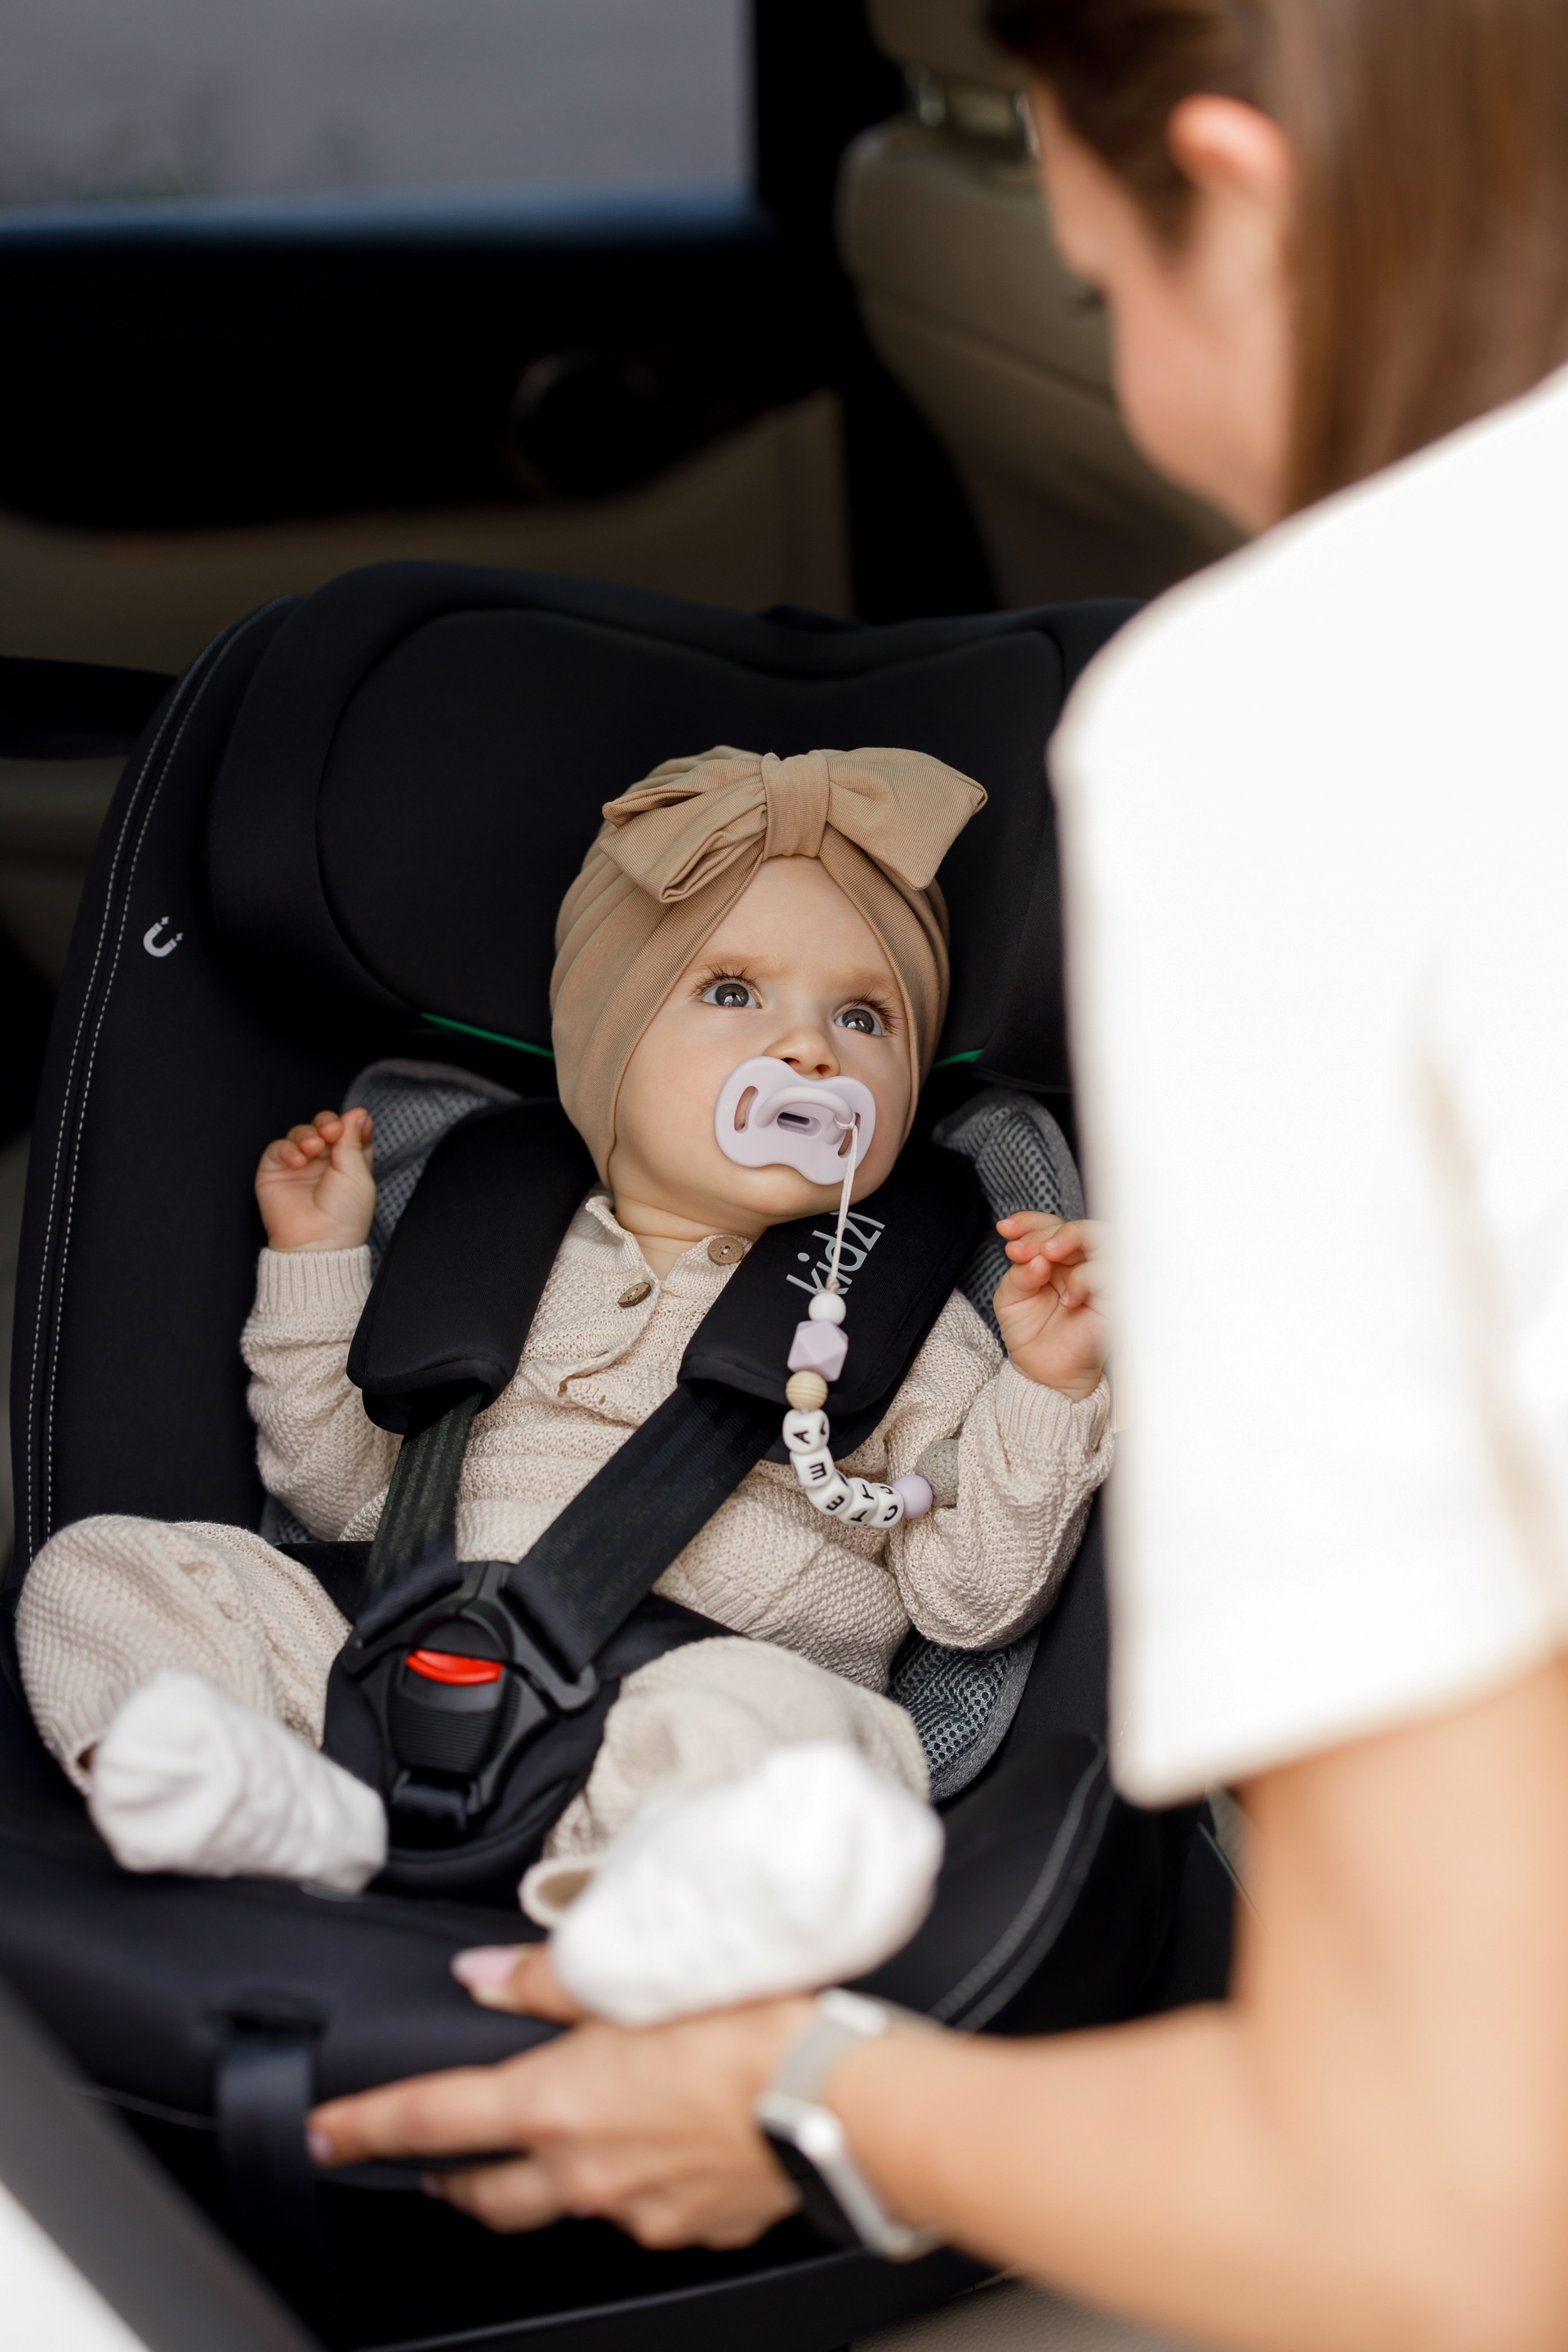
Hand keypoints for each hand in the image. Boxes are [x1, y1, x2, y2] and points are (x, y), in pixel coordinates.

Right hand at [255, 1107, 374, 1251]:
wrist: (317, 1242)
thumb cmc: (344, 1216)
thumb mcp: (357, 1175)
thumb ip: (354, 1142)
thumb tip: (359, 1113)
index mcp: (348, 1162)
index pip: (348, 1131)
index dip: (349, 1124)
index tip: (351, 1123)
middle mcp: (323, 1162)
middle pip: (323, 1127)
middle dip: (326, 1123)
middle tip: (330, 1130)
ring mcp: (299, 1165)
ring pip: (300, 1133)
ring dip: (307, 1134)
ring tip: (313, 1147)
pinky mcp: (275, 1171)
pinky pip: (278, 1148)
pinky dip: (287, 1148)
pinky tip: (298, 1160)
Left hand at [308, 1947, 812, 2247]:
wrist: (837, 2103)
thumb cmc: (749, 2031)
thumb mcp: (637, 1981)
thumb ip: (547, 1979)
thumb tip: (480, 1974)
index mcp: (556, 2104)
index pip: (431, 2120)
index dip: (365, 2128)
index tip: (322, 2135)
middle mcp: (583, 2171)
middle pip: (486, 2191)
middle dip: (451, 2177)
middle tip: (436, 2162)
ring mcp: (635, 2209)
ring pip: (568, 2199)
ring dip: (557, 2170)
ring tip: (581, 2129)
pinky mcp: (690, 2227)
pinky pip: (644, 2206)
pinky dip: (641, 2176)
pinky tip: (670, 2142)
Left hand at [993, 1214, 1108, 1399]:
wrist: (1043, 1372)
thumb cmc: (1029, 1332)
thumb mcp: (1010, 1298)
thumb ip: (1019, 1274)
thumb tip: (1037, 1257)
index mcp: (1057, 1258)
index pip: (1051, 1225)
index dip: (1029, 1221)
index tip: (1005, 1229)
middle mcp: (1081, 1264)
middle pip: (1078, 1227)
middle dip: (1047, 1230)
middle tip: (1021, 1249)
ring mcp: (1100, 1280)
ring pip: (1102, 1239)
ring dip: (1071, 1239)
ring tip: (1045, 1257)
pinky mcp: (1115, 1300)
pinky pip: (1111, 1274)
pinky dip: (1086, 1278)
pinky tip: (1067, 1298)